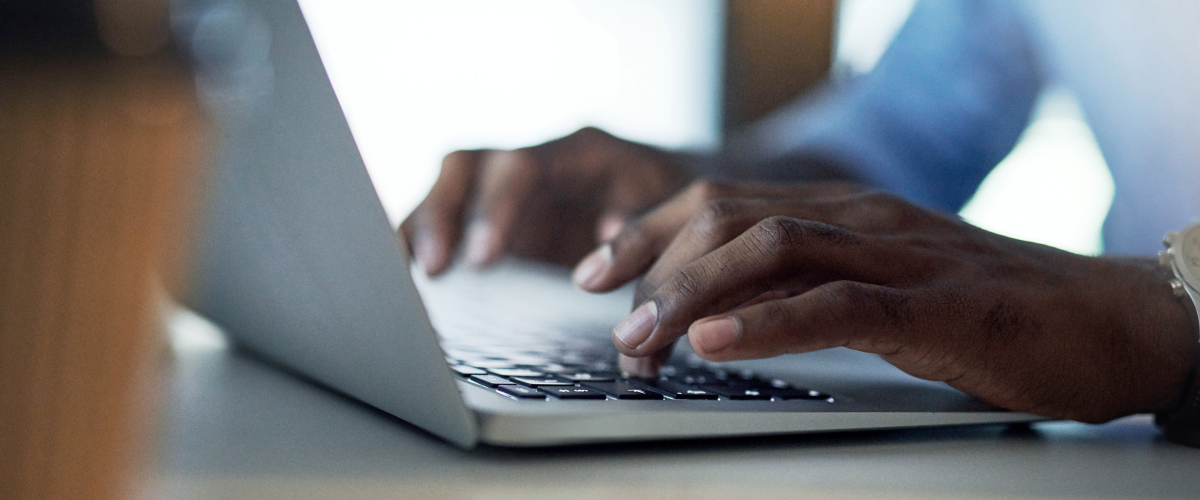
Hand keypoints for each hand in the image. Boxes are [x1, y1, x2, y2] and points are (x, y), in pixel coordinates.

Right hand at [401, 127, 690, 274]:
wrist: (679, 195)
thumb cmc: (678, 202)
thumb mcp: (675, 209)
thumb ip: (643, 223)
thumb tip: (606, 235)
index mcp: (578, 153)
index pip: (522, 166)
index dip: (497, 209)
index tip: (483, 257)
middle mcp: (533, 162)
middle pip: (468, 168)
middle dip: (445, 215)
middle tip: (437, 269)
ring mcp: (507, 189)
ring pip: (446, 190)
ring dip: (423, 228)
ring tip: (408, 276)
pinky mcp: (493, 218)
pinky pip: (445, 220)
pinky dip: (418, 241)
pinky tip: (402, 277)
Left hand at [581, 181, 1197, 421]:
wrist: (1100, 320)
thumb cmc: (980, 311)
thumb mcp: (874, 288)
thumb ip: (801, 286)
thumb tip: (716, 309)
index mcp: (839, 211)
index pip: (719, 202)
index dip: (647, 231)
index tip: (594, 269)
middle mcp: (858, 218)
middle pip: (728, 219)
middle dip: (653, 264)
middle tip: (604, 313)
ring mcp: (897, 254)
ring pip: (770, 252)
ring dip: (693, 295)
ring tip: (640, 336)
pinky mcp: (934, 304)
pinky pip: (836, 305)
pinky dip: (768, 323)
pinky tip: (717, 342)